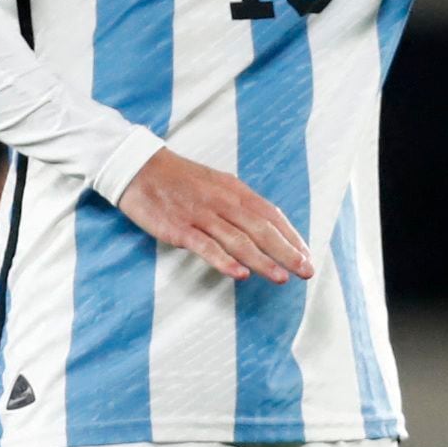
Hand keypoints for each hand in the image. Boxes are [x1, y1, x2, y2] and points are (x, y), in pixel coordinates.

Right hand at [116, 148, 314, 283]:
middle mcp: (223, 202)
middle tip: (306, 271)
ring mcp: (202, 215)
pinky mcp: (180, 228)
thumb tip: (265, 225)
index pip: (271, 215)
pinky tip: (240, 274)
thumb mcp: (216, 184)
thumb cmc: (180, 180)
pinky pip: (206, 246)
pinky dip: (224, 261)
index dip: (291, 236)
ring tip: (282, 278)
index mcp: (234, 190)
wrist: (140, 168)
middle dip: (287, 251)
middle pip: (261, 229)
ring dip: (263, 260)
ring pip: (239, 240)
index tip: (307, 254)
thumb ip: (239, 204)